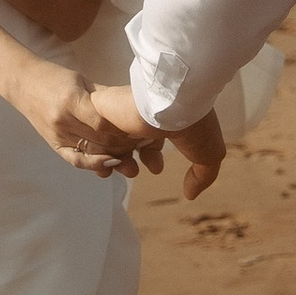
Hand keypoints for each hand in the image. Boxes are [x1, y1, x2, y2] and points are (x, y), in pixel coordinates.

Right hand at [9, 60, 147, 176]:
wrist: (22, 83)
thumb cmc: (56, 77)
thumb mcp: (83, 81)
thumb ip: (105, 97)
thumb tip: (134, 109)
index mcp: (72, 100)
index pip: (105, 123)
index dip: (127, 131)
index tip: (144, 130)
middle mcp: (63, 121)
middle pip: (102, 140)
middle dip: (127, 145)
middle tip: (145, 145)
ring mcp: (57, 135)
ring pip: (92, 152)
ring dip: (116, 156)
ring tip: (133, 156)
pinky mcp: (54, 145)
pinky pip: (76, 160)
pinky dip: (94, 165)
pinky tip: (110, 165)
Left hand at [87, 84, 224, 200]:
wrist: (173, 99)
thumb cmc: (194, 123)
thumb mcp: (208, 153)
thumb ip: (202, 175)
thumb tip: (190, 195)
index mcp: (161, 120)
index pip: (149, 140)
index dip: (151, 158)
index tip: (155, 168)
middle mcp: (139, 115)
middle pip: (125, 143)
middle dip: (127, 162)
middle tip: (133, 172)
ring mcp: (119, 111)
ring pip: (104, 139)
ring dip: (109, 158)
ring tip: (118, 166)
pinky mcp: (99, 107)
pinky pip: (87, 130)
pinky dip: (90, 146)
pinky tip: (99, 159)